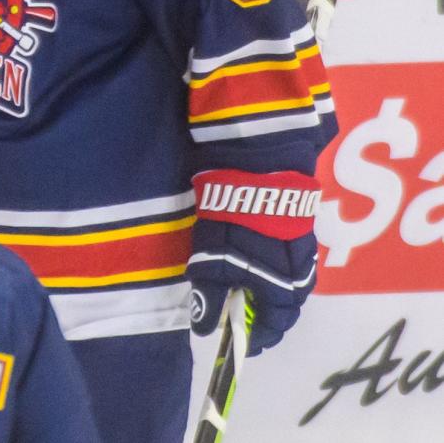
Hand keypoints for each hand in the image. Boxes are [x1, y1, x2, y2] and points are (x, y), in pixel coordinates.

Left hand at [190, 168, 319, 354]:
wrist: (258, 168)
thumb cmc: (234, 218)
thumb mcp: (213, 258)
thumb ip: (210, 294)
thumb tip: (204, 328)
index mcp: (281, 291)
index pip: (272, 328)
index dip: (253, 338)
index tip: (238, 341)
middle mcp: (299, 279)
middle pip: (283, 309)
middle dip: (263, 315)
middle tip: (240, 314)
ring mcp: (304, 254)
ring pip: (289, 286)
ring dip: (270, 292)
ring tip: (247, 288)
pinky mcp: (303, 230)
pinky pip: (291, 263)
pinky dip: (275, 270)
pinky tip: (258, 261)